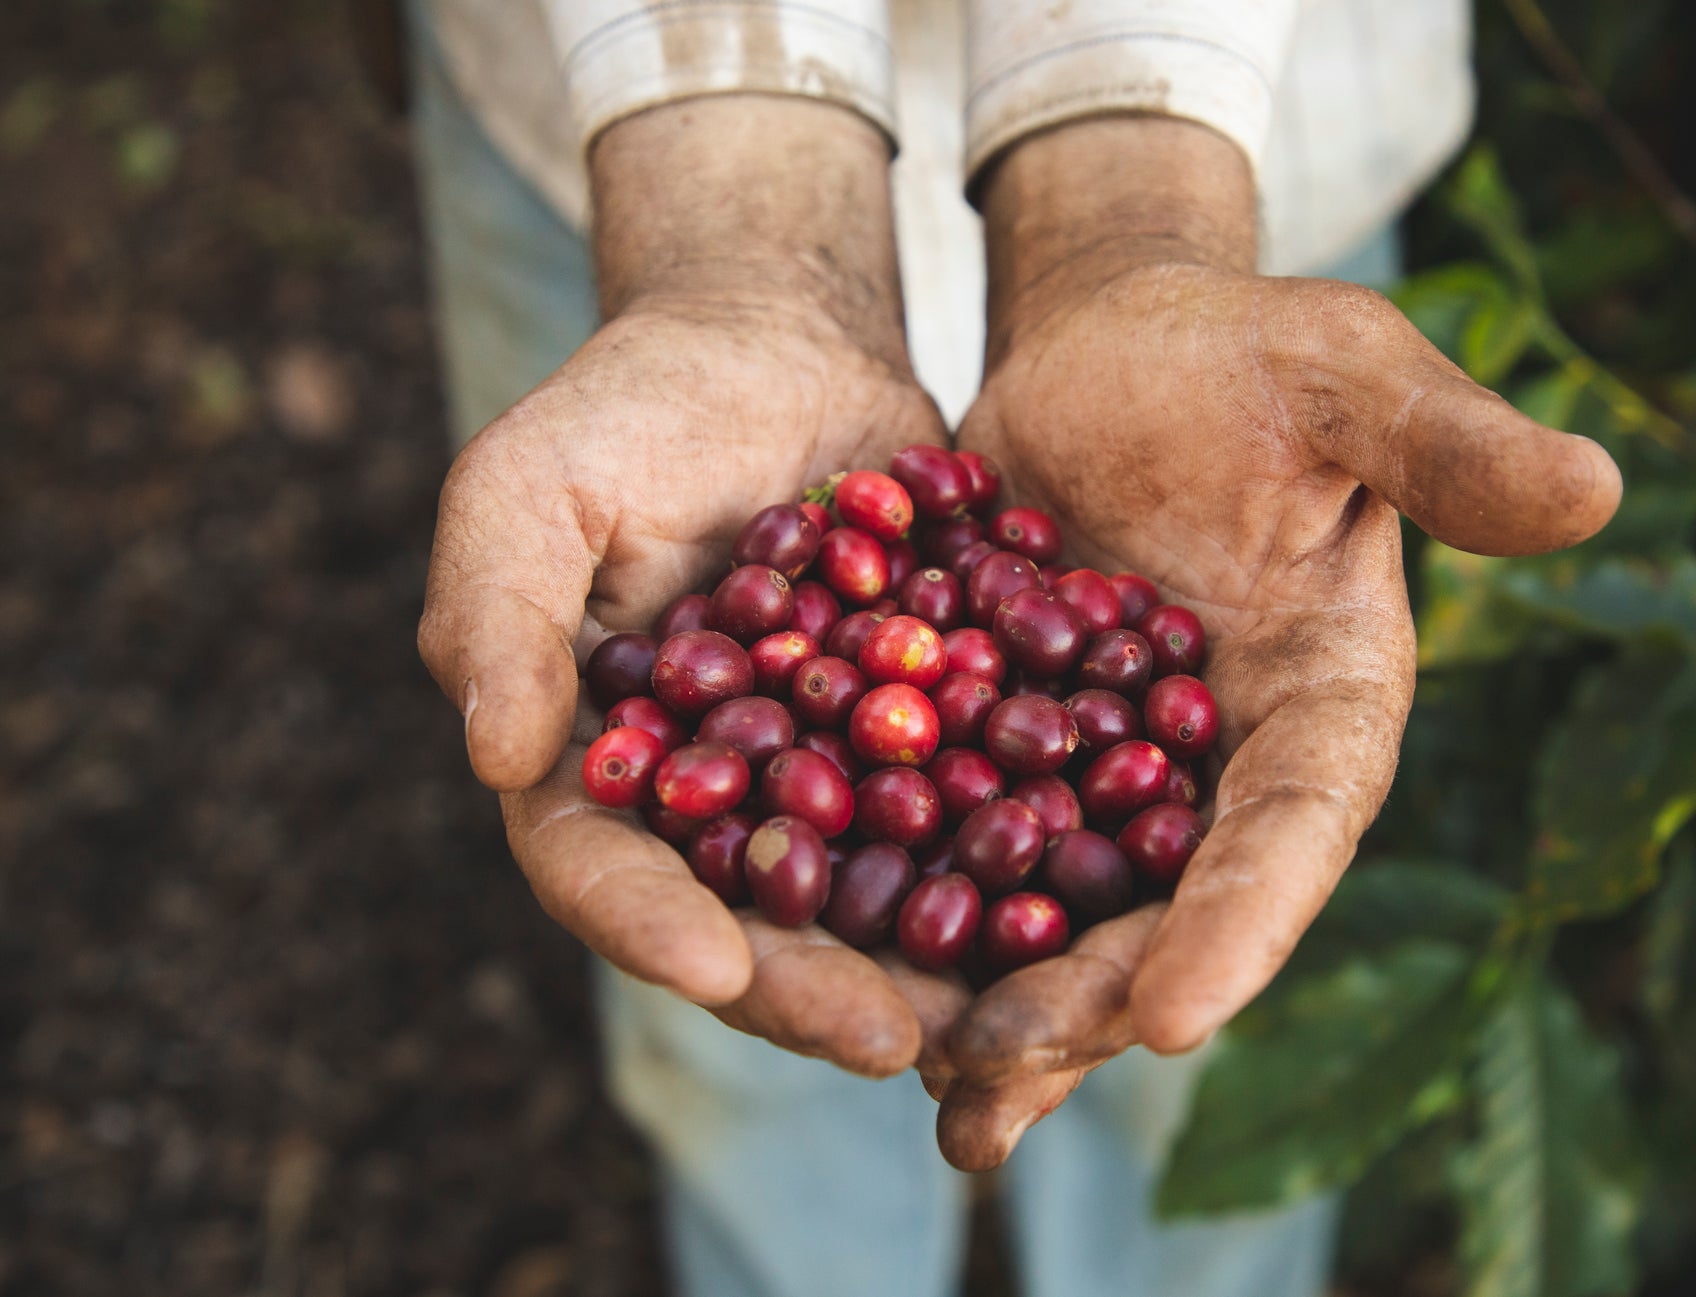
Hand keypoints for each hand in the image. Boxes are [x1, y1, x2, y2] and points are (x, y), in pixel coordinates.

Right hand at [417, 98, 969, 1077]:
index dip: (651, 926)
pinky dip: (1012, 861)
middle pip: (747, 916)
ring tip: (993, 1017)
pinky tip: (1073, 903)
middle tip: (890, 1040)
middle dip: (814, 984)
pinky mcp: (920, 740)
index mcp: (594, 764)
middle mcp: (709, 799)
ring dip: (926, 964)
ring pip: (867, 894)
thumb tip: (496, 757)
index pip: (602, 866)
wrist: (776, 346)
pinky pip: (963, 813)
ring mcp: (819, 779)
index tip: (717, 970)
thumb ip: (497, 614)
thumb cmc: (629, 408)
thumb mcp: (530, 486)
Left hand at [931, 118, 1621, 1167]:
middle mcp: (1218, 771)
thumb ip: (1446, 442)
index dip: (1242, 922)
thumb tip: (1597, 486)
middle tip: (1006, 1069)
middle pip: (1161, 905)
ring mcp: (1103, 776)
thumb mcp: (1342, 374)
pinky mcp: (997, 753)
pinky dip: (905, 916)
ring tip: (934, 1094)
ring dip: (996, 1004)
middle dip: (1089, 997)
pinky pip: (949, 846)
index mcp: (1321, 703)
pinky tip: (836, 983)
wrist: (1106, 353)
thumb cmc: (1244, 355)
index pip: (1293, 826)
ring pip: (1055, 911)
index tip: (1172, 1014)